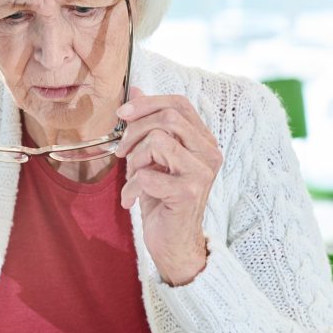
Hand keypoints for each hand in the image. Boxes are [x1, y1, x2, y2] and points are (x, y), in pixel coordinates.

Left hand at [115, 87, 221, 285]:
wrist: (172, 243)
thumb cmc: (161, 199)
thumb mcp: (151, 157)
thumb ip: (149, 124)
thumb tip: (136, 88)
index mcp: (203, 141)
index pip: (179, 104)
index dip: (148, 103)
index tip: (122, 115)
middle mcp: (210, 153)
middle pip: (168, 118)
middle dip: (135, 131)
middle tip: (122, 152)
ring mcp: (202, 173)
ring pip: (158, 141)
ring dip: (135, 159)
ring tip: (133, 178)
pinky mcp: (189, 192)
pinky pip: (147, 175)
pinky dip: (130, 188)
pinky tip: (130, 200)